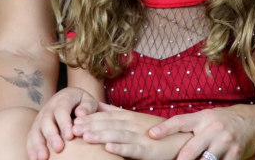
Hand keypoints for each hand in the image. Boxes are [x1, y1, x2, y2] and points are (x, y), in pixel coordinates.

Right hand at [26, 87, 99, 159]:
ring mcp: (40, 118)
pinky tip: (34, 159)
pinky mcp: (36, 127)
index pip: (61, 111)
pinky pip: (31, 138)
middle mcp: (49, 108)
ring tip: (43, 158)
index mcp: (62, 100)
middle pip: (46, 121)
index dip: (64, 123)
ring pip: (36, 130)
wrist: (68, 98)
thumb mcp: (88, 100)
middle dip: (52, 136)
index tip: (70, 137)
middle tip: (59, 149)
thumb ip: (87, 106)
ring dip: (38, 144)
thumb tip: (81, 114)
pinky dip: (31, 149)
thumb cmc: (81, 103)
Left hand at [73, 103, 188, 159]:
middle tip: (74, 126)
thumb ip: (116, 112)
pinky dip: (121, 148)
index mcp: (129, 117)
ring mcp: (140, 137)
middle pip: (109, 124)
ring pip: (118, 135)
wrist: (179, 138)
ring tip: (86, 136)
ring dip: (101, 135)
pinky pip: (132, 149)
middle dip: (91, 125)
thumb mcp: (134, 118)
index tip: (74, 118)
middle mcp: (133, 124)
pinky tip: (109, 148)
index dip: (90, 117)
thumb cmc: (155, 130)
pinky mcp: (147, 150)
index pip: (106, 116)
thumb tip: (97, 105)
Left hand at [148, 104, 254, 159]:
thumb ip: (191, 126)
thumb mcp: (208, 116)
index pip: (180, 121)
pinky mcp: (235, 154)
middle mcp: (213, 128)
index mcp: (203, 117)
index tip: (151, 135)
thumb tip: (167, 136)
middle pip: (190, 150)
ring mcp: (225, 142)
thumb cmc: (226, 119)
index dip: (165, 128)